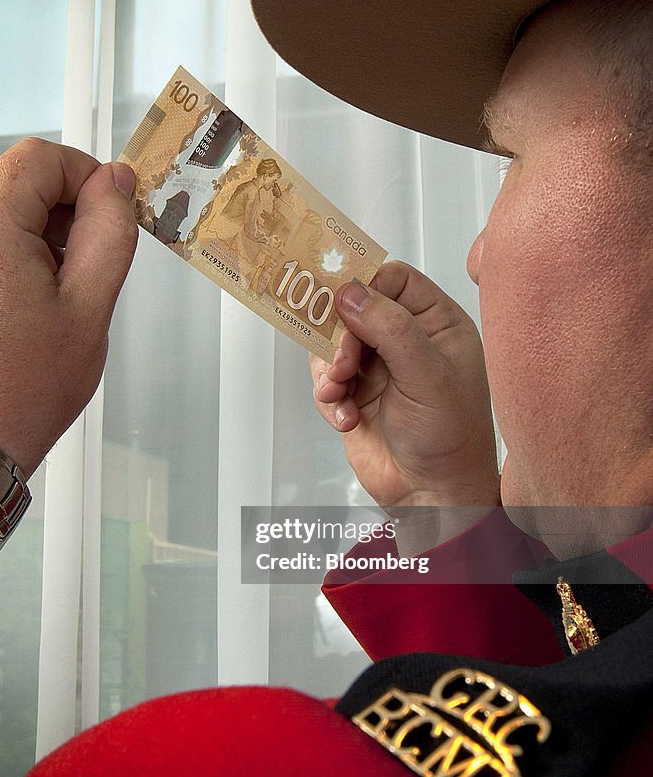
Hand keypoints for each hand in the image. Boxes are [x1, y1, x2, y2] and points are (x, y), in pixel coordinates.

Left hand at [0, 138, 136, 482]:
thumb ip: (109, 233)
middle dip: (63, 214)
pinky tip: (26, 304)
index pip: (42, 158)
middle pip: (20, 182)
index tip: (111, 209)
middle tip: (85, 269)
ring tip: (52, 298)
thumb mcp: (88, 307)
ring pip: (3, 211)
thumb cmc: (17, 390)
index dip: (87, 177)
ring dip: (38, 239)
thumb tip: (116, 184)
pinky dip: (13, 257)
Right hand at [310, 261, 500, 509]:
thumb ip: (391, 329)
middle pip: (355, 309)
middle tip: (342, 364)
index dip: (365, 285)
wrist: (432, 497)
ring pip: (333, 343)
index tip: (341, 301)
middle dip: (340, 336)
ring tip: (338, 393)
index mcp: (437, 323)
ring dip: (329, 369)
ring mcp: (379, 367)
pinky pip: (326, 380)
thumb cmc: (451, 438)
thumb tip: (351, 293)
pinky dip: (328, 398)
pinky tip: (346, 418)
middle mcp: (406, 339)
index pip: (394, 280)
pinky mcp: (356, 394)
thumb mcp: (428, 376)